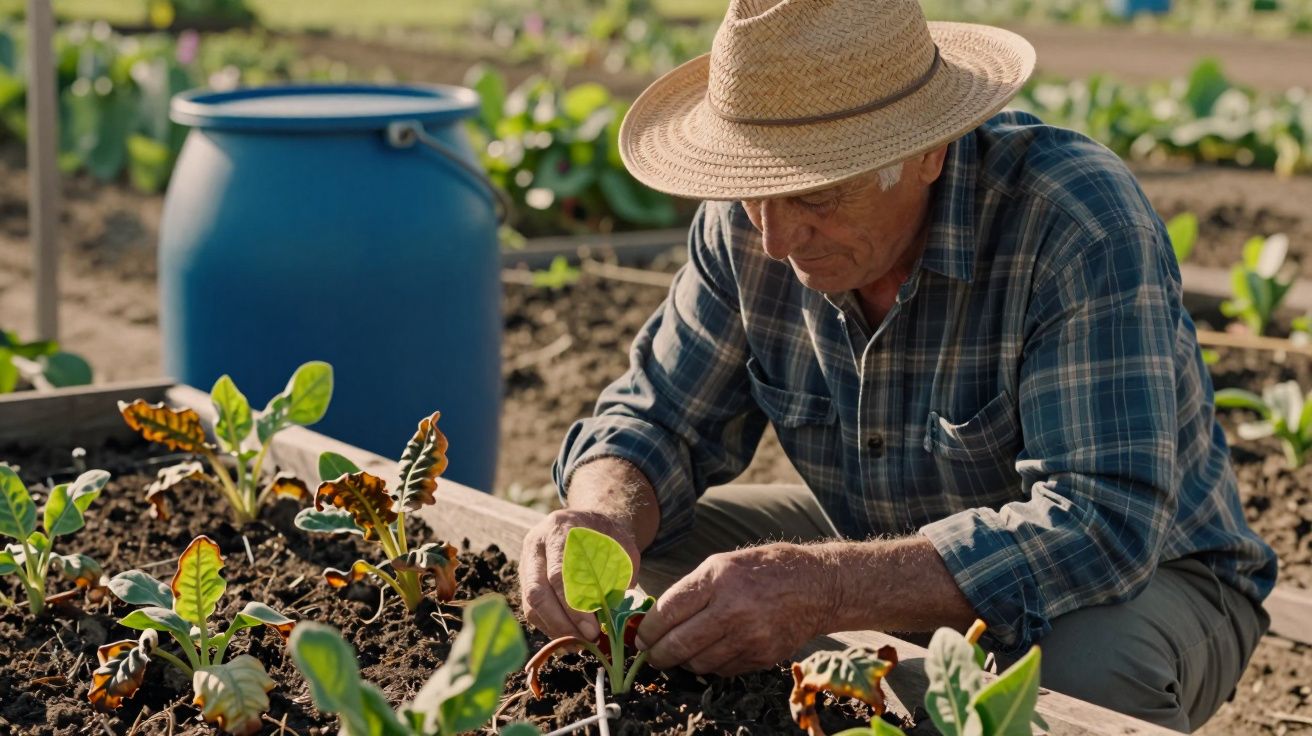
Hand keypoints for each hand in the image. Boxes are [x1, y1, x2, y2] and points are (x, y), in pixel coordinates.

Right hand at [520, 508, 642, 640]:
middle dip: (562, 623)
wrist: (590, 522)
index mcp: (559, 529)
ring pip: (531, 604)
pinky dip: (550, 627)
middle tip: (586, 640)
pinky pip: (531, 610)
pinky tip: (570, 637)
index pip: (558, 574)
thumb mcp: (623, 548)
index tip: (592, 629)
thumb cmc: (609, 536)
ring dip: (555, 629)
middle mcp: (536, 544)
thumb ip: (617, 577)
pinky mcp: (525, 579)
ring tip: (580, 643)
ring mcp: (527, 561)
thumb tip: (608, 615)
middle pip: (537, 592)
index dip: (574, 607)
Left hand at [634, 543, 835, 675]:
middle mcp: (732, 608)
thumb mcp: (724, 563)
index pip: (668, 611)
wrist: (816, 587)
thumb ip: (691, 590)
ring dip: (683, 661)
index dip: (648, 629)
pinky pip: (722, 670)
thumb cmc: (765, 569)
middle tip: (652, 654)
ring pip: (698, 663)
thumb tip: (657, 618)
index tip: (641, 636)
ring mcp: (749, 636)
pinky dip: (709, 665)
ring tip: (680, 653)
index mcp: (718, 578)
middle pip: (678, 644)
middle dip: (657, 654)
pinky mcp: (761, 657)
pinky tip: (710, 652)